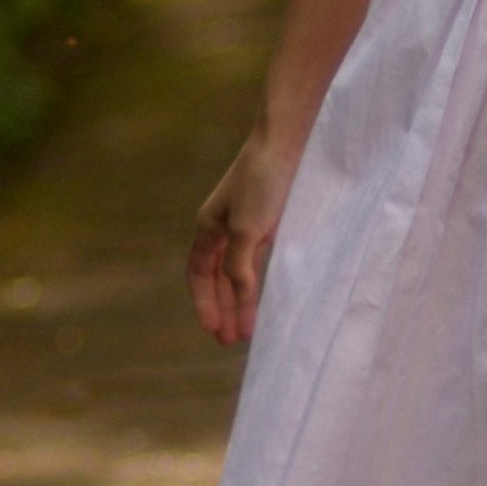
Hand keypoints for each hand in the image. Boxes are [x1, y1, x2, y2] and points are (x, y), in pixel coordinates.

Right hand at [188, 123, 301, 346]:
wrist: (287, 144)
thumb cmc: (262, 182)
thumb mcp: (246, 229)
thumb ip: (240, 266)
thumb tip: (239, 296)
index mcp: (208, 228)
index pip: (199, 274)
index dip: (204, 302)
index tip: (213, 330)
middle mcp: (223, 228)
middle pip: (216, 278)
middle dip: (222, 308)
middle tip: (230, 341)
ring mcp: (246, 226)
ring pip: (237, 272)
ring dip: (240, 300)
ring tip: (247, 329)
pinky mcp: (269, 222)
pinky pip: (256, 261)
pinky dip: (257, 282)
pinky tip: (264, 297)